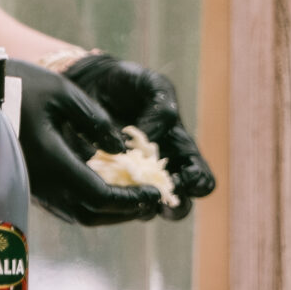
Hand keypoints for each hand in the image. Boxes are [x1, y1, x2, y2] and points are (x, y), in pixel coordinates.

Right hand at [0, 45, 162, 225]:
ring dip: (108, 211)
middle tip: (150, 201)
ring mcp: (29, 184)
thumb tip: (120, 150)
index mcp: (50, 158)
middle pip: (90, 214)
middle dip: (125, 212)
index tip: (156, 192)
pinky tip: (102, 186)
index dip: (132, 199)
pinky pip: (62, 203)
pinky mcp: (25, 181)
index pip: (99, 195)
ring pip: (75, 213)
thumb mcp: (63, 91)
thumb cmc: (15, 84)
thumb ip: (97, 121)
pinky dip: (89, 202)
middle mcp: (39, 180)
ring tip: (133, 197)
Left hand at [63, 52, 216, 217]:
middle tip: (157, 195)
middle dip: (173, 205)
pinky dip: (107, 194)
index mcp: (179, 150)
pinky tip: (96, 180)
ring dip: (138, 203)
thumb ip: (161, 107)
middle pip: (178, 204)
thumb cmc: (125, 82)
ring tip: (125, 190)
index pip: (201, 180)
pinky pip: (109, 198)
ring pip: (144, 208)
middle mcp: (159, 170)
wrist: (88, 81)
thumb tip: (153, 139)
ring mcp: (131, 177)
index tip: (181, 177)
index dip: (197, 183)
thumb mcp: (149, 84)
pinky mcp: (102, 179)